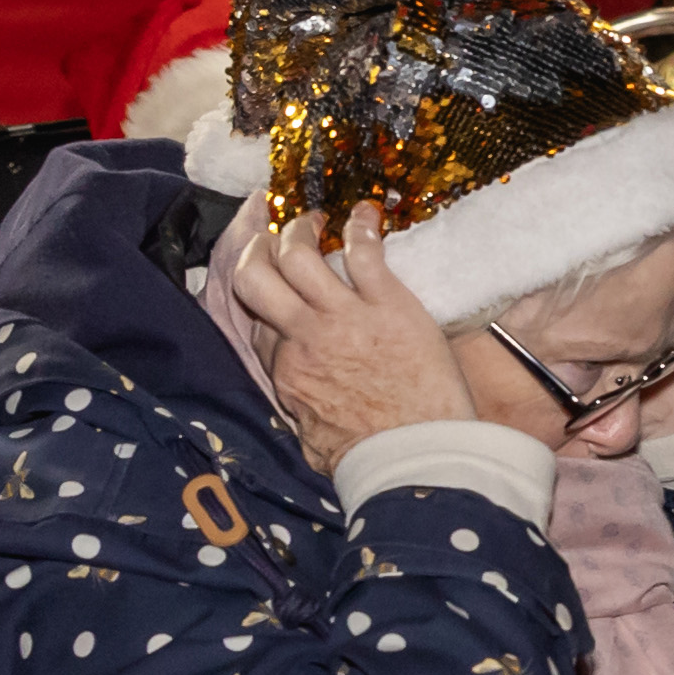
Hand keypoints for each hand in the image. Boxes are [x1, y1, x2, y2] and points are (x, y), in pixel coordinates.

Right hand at [225, 217, 477, 469]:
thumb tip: (300, 406)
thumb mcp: (313, 442)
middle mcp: (303, 338)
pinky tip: (367, 213)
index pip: (257, 320)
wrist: (418, 459)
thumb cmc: (371, 461)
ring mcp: (343, 319)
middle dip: (257, 250)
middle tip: (271, 236)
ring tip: (312, 219)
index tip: (271, 284)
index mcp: (285, 373)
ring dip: (300, 230)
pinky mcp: (389, 306)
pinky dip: (362, 226)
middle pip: (255, 278)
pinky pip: (363, 253)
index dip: (262, 299)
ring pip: (298, 256)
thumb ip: (301, 413)